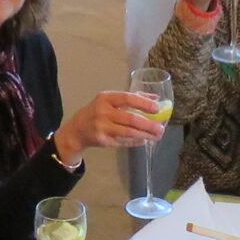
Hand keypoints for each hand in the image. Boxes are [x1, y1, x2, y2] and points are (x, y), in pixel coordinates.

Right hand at [55, 91, 171, 165]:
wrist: (78, 128)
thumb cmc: (99, 111)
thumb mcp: (111, 101)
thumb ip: (132, 98)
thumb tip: (155, 99)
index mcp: (106, 98)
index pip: (127, 98)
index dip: (143, 103)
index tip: (157, 109)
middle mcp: (103, 111)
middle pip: (130, 118)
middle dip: (148, 124)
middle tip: (161, 128)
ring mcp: (102, 127)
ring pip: (128, 132)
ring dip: (145, 135)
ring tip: (157, 136)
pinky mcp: (102, 140)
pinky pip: (123, 141)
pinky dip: (135, 141)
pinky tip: (144, 140)